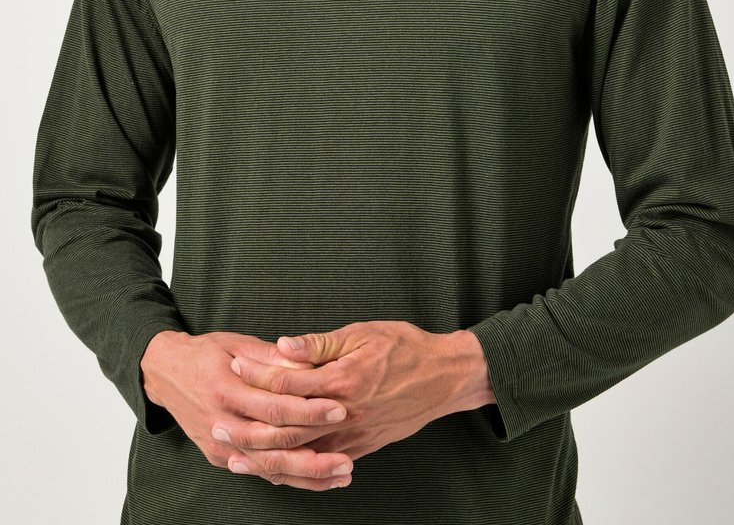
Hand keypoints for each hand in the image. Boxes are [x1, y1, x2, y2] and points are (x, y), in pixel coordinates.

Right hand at [140, 329, 354, 491]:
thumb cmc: (207, 353)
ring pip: (267, 466)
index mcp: (226, 390)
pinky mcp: (220, 457)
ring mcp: (219, 445)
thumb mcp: (238, 344)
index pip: (273, 407)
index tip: (339, 408)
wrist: (166, 373)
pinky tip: (315, 480)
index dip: (308, 411)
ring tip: (341, 473)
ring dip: (306, 474)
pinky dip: (287, 477)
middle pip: (272, 445)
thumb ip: (272, 358)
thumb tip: (308, 366)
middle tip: (347, 455)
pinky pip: (257, 471)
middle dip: (313, 453)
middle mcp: (221, 422)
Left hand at [219, 320, 494, 471]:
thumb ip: (320, 344)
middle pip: (287, 429)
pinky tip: (275, 471)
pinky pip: (321, 466)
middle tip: (217, 425)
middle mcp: (345, 414)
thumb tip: (282, 346)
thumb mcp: (363, 333)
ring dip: (266, 459)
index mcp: (343, 380)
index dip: (257, 374)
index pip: (288, 382)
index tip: (233, 364)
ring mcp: (353, 437)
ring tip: (235, 457)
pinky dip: (295, 471)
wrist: (444, 378)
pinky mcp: (361, 449)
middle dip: (249, 429)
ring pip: (301, 455)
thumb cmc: (404, 348)